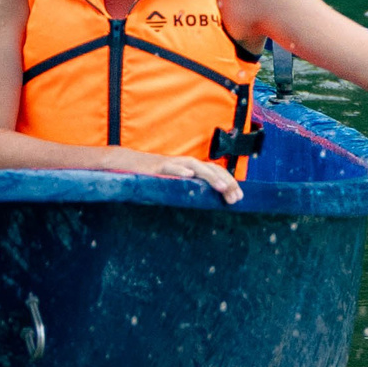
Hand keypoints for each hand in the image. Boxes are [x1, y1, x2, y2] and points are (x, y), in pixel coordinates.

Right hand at [112, 148, 242, 202]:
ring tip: (222, 187)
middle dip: (226, 182)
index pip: (216, 171)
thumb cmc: (154, 177)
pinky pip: (170, 168)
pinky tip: (189, 175)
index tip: (238, 198)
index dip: (229, 182)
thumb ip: (190, 189)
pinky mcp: (157, 167)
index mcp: (191, 168)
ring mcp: (172, 163)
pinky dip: (180, 170)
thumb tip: (207, 203)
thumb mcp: (176, 184)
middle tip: (235, 197)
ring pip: (195, 166)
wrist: (128, 164)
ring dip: (210, 176)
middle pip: (210, 168)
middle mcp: (185, 163)